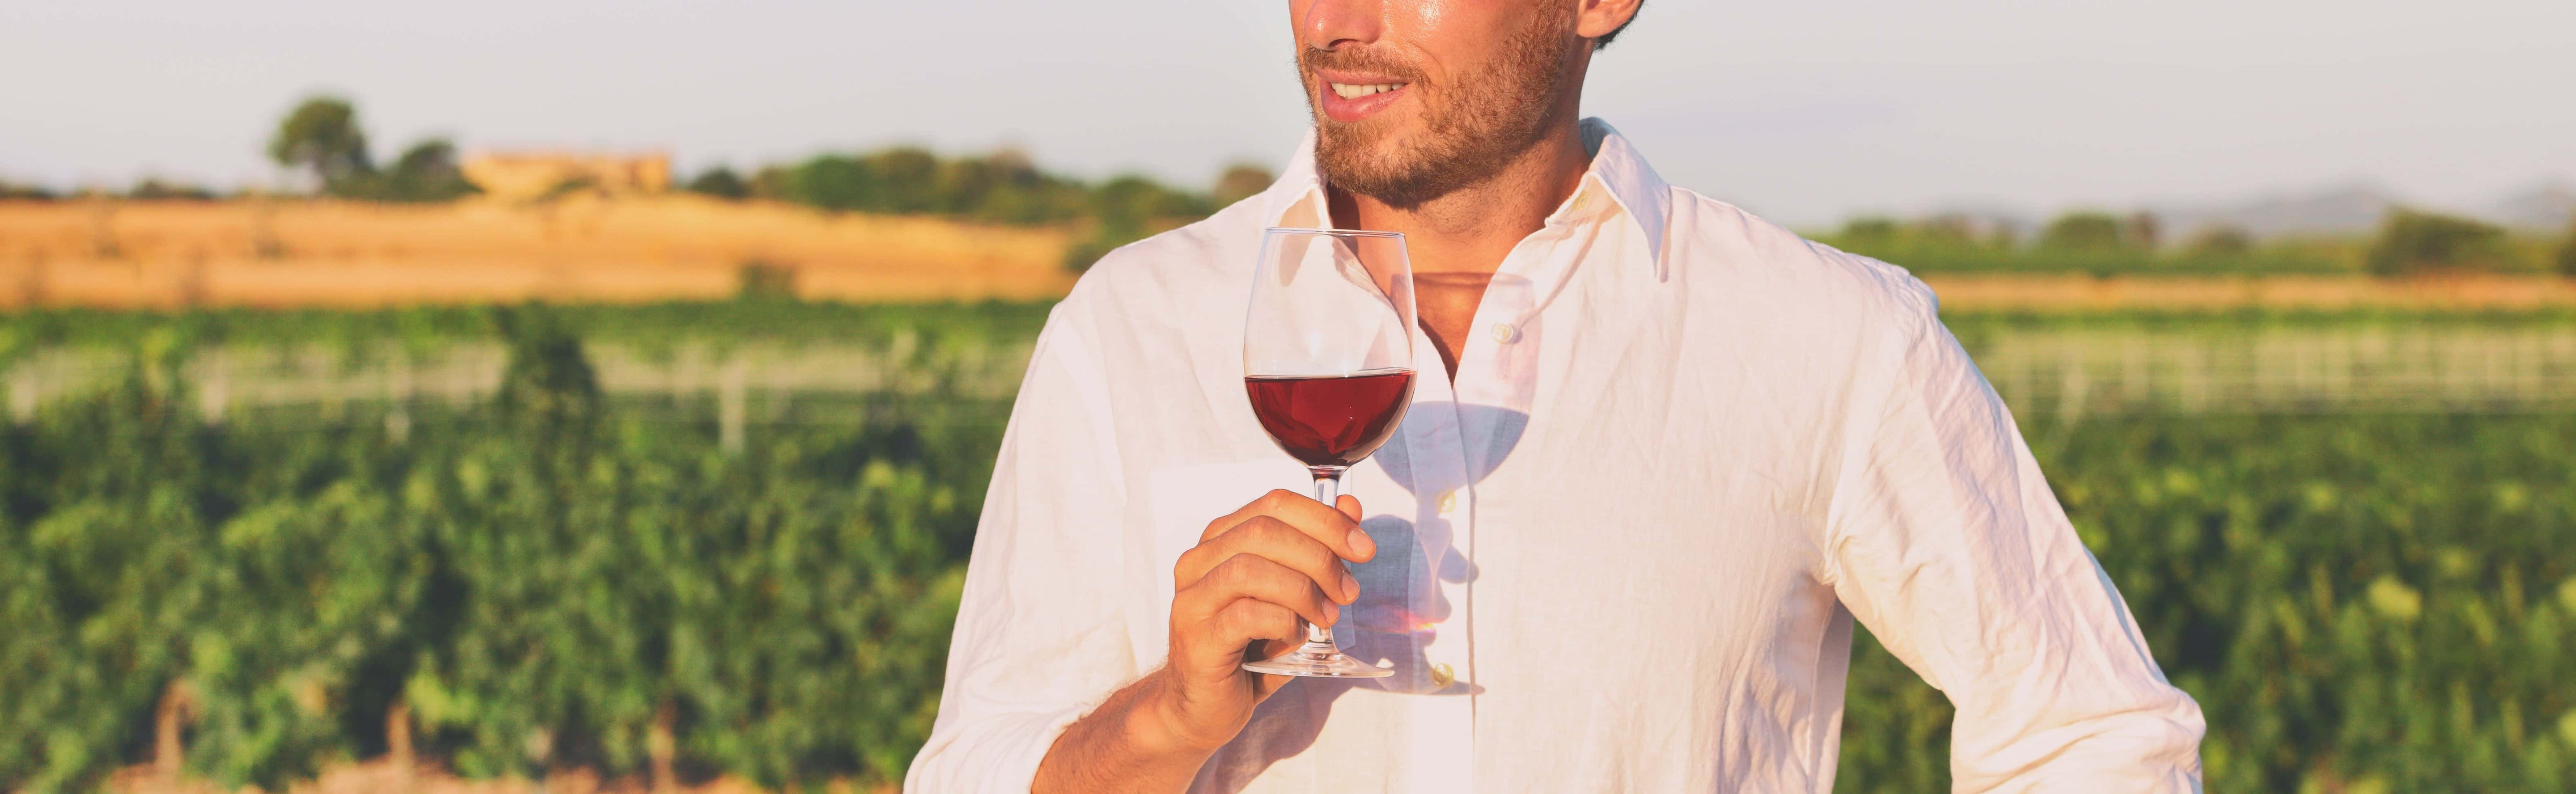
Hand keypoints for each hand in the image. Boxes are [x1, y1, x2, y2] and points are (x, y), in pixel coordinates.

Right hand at [1156, 488, 1375, 750]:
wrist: (1202, 706)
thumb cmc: (1249, 647)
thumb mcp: (1290, 593)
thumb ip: (1316, 550)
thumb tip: (1351, 507)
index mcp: (1221, 539)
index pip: (1275, 504)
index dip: (1325, 519)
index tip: (1362, 548)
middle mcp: (1199, 561)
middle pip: (1265, 530)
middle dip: (1320, 556)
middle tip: (1348, 590)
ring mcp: (1193, 599)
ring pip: (1250, 568)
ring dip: (1303, 590)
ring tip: (1327, 616)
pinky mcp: (1196, 638)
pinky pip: (1246, 614)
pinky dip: (1283, 621)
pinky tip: (1296, 636)